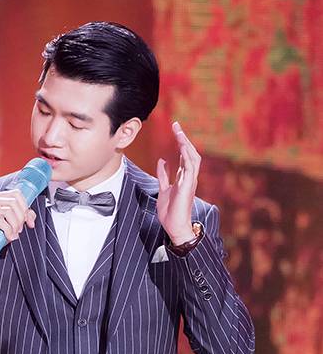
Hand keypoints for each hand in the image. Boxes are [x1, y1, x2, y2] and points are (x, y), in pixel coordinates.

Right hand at [0, 189, 36, 249]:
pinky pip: (0, 221)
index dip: (25, 208)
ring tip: (14, 234)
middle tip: (19, 230)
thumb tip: (31, 219)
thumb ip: (23, 216)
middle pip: (13, 202)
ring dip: (15, 225)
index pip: (16, 194)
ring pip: (8, 211)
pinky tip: (9, 237)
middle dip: (20, 218)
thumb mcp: (12, 223)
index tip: (27, 221)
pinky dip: (8, 230)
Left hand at [156, 121, 200, 244]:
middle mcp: (189, 178)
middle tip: (176, 125)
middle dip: (183, 139)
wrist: (174, 227)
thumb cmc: (170, 212)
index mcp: (184, 178)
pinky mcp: (188, 187)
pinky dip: (187, 156)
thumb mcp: (163, 189)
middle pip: (190, 153)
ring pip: (192, 158)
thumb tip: (162, 161)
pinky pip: (191, 168)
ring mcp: (190, 182)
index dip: (181, 142)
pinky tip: (182, 146)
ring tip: (178, 132)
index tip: (175, 130)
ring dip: (185, 144)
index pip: (185, 156)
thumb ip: (163, 175)